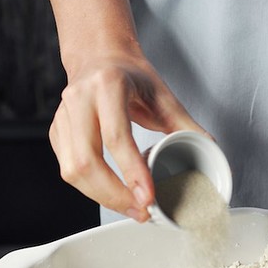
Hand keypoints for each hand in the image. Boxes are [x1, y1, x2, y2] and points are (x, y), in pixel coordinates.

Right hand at [49, 49, 206, 220]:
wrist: (100, 56)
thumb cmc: (129, 75)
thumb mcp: (162, 94)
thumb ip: (185, 124)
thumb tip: (210, 149)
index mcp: (108, 85)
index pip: (116, 136)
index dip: (132, 172)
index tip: (149, 197)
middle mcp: (79, 99)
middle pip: (87, 161)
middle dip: (114, 195)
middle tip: (141, 211)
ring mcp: (63, 116)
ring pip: (72, 170)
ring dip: (101, 197)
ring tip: (129, 208)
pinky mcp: (56, 132)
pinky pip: (67, 169)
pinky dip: (90, 188)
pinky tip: (111, 194)